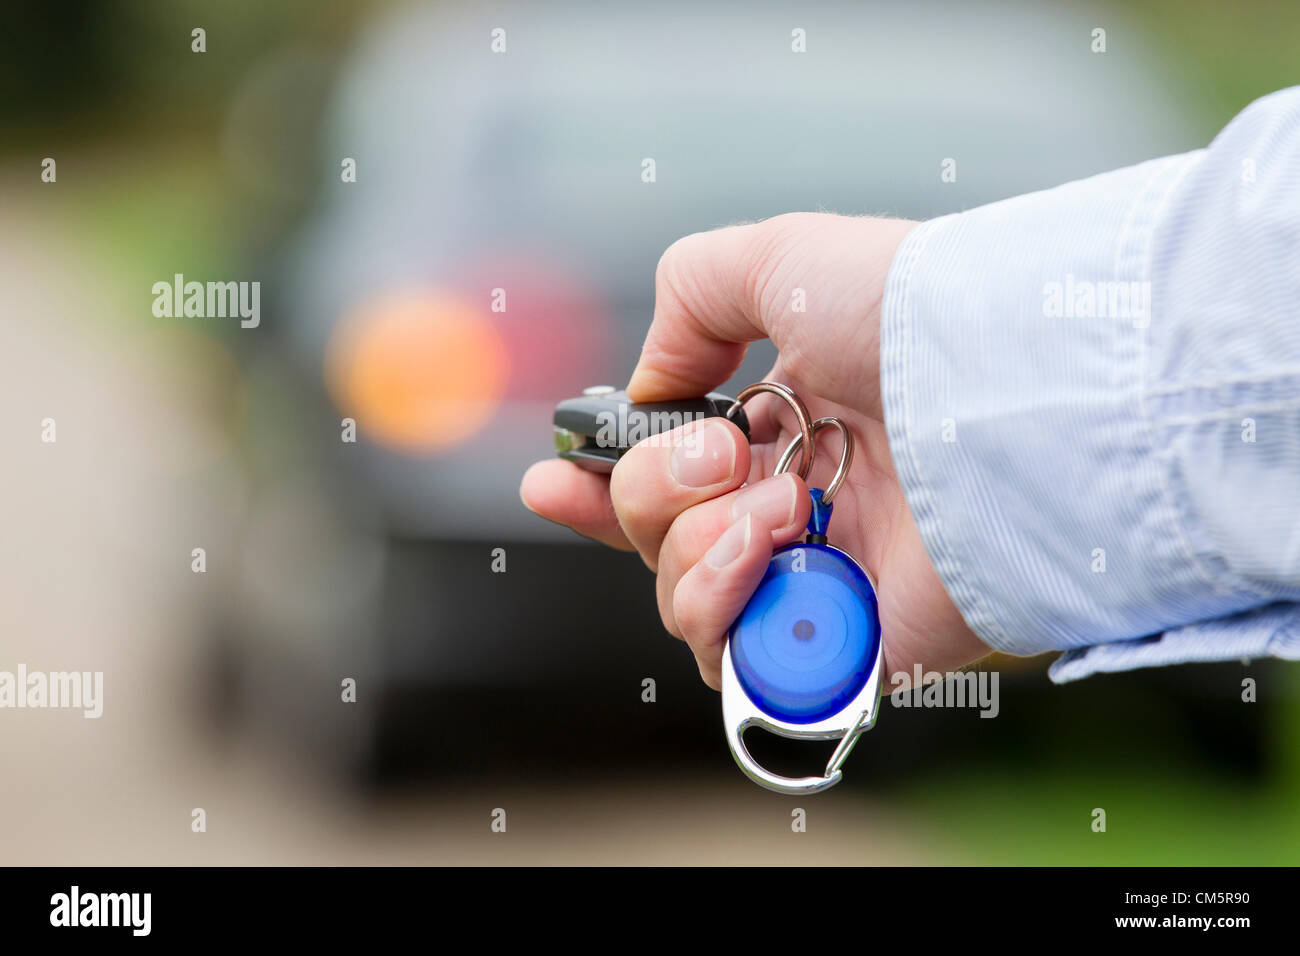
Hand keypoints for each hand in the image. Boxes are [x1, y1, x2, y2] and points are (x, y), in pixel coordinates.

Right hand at [521, 213, 988, 688]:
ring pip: (686, 603)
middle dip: (653, 494)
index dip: (598, 488)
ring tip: (780, 507)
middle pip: (656, 540)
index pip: (667, 477)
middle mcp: (795, 506)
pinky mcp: (852, 647)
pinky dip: (733, 611)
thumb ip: (691, 298)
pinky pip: (743, 666)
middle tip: (724, 453)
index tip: (551, 482)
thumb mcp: (779, 259)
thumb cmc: (905, 312)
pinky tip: (776, 555)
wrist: (1002, 387)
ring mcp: (821, 579)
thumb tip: (652, 387)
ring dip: (701, 549)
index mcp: (777, 429)